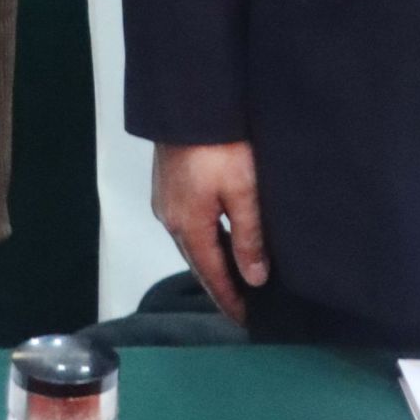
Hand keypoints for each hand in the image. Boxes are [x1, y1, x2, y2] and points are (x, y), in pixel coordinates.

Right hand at [153, 140, 267, 324]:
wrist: (188, 99)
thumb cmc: (218, 142)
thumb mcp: (242, 191)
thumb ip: (249, 236)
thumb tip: (254, 277)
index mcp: (188, 226)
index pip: (212, 276)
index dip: (230, 300)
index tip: (246, 320)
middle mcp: (170, 217)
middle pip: (198, 262)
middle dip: (220, 284)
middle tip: (243, 303)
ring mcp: (165, 199)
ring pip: (192, 242)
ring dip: (213, 260)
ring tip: (236, 273)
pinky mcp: (167, 182)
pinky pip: (187, 223)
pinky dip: (205, 237)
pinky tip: (220, 234)